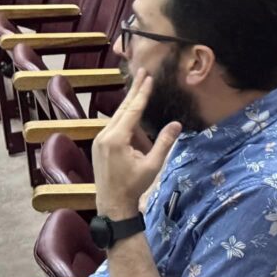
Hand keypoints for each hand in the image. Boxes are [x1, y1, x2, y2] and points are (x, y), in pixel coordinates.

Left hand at [92, 70, 181, 219]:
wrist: (112, 204)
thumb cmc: (134, 186)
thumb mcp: (152, 165)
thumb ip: (164, 143)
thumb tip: (176, 124)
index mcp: (116, 139)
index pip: (132, 110)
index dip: (142, 93)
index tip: (148, 77)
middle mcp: (105, 135)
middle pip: (123, 108)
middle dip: (134, 90)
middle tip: (142, 72)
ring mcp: (100, 140)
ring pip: (117, 115)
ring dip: (129, 101)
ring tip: (138, 86)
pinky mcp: (100, 144)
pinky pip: (114, 124)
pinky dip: (124, 113)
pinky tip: (130, 109)